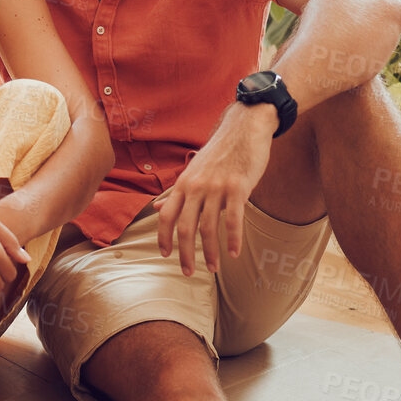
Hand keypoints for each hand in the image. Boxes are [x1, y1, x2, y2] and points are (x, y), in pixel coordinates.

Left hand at [155, 103, 274, 275]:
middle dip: (185, 254)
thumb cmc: (219, 152)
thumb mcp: (192, 171)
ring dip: (210, 253)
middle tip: (188, 273)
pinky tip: (235, 254)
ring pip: (209, 228)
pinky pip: (234, 220)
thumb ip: (176, 193)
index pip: (166, 216)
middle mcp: (196, 187)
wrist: (244, 127)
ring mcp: (216, 187)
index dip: (163, 238)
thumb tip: (155, 209)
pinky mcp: (238, 187)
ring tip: (213, 268)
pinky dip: (234, 240)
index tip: (165, 256)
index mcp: (183, 184)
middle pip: (184, 228)